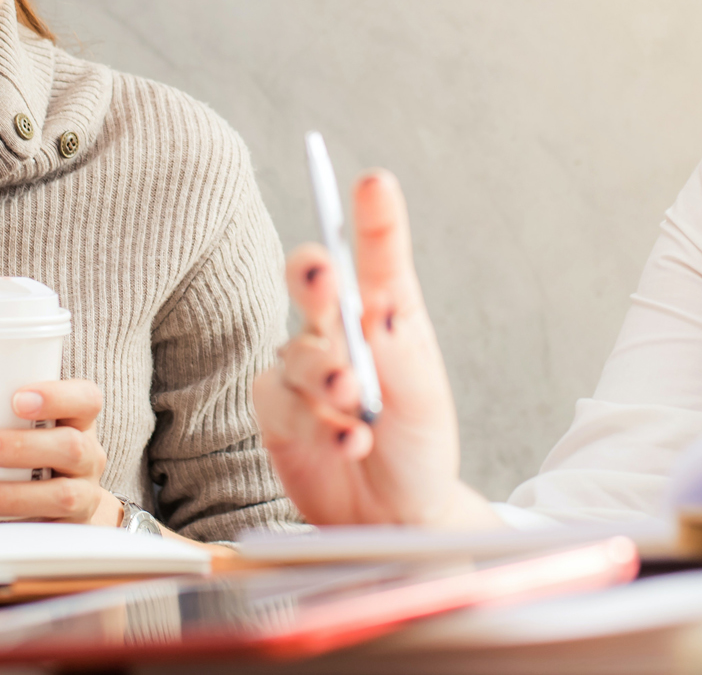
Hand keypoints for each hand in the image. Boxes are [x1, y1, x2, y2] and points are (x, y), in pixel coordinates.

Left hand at [0, 379, 119, 525]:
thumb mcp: (0, 435)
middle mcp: (87, 456)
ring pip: (63, 494)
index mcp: (74, 421)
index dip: (58, 395)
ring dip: (14, 494)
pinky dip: (10, 527)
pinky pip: (47, 532)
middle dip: (23, 446)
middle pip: (72, 446)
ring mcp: (84, 495)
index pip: (85, 399)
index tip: (17, 398)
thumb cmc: (25, 459)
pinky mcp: (69, 532)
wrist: (64, 510)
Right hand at [253, 170, 499, 527]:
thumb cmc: (417, 448)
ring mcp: (303, 369)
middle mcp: (339, 331)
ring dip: (326, 377)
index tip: (374, 184)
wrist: (394, 517)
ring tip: (355, 405)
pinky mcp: (276, 410)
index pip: (378, 258)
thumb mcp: (424, 400)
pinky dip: (318, 424)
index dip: (374, 218)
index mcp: (386, 314)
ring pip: (297, 352)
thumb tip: (379, 306)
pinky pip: (282, 404)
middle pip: (312, 281)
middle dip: (314, 276)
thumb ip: (399, 355)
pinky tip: (347, 441)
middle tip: (327, 280)